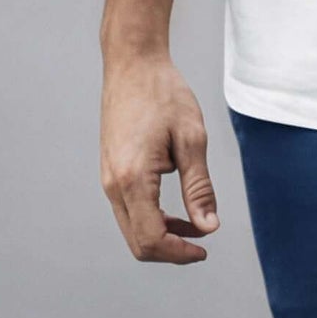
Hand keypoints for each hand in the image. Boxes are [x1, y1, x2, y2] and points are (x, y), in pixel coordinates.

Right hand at [100, 53, 219, 263]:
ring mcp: (107, 179)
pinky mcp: (110, 171)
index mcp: (132, 179)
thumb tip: (209, 227)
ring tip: (196, 222)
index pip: (151, 239)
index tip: (205, 248)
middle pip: (138, 242)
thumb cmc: (164, 94)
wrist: (133, 64)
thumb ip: (199, 187)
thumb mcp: (191, 139)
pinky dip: (151, 218)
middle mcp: (113, 185)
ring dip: (162, 234)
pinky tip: (176, 207)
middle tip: (203, 241)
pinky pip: (128, 210)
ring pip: (132, 228)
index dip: (179, 253)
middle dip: (171, 250)